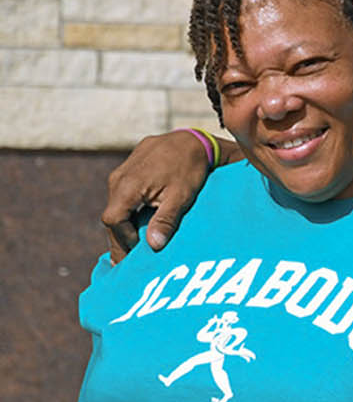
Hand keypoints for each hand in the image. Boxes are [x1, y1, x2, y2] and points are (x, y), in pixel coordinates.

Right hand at [101, 130, 209, 261]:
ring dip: (124, 226)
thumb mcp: (181, 196)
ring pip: (116, 206)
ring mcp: (120, 173)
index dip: (123, 240)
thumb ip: (166, 220)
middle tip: (127, 262)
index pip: (113, 221)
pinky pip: (122, 196)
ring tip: (133, 247)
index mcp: (127, 186)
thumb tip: (154, 246)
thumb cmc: (189, 168)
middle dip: (120, 239)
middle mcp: (118, 179)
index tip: (137, 252)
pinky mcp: (127, 170)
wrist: (192, 140)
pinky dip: (128, 212)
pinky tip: (136, 226)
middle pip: (112, 216)